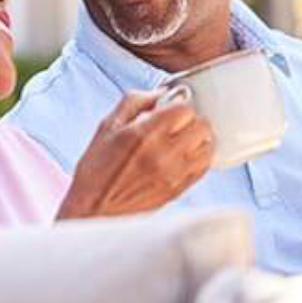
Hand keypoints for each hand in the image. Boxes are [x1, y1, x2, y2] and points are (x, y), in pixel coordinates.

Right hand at [56, 90, 213, 219]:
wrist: (93, 209)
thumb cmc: (96, 168)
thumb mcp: (107, 126)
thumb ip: (134, 102)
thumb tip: (159, 93)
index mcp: (143, 134)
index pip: (184, 109)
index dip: (177, 104)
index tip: (169, 108)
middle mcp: (162, 154)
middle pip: (202, 126)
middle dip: (191, 120)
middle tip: (177, 123)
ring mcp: (174, 174)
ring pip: (208, 146)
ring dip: (199, 139)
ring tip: (184, 140)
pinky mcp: (179, 190)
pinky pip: (204, 167)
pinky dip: (200, 157)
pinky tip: (185, 156)